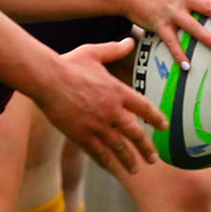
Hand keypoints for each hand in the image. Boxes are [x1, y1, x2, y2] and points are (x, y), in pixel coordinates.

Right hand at [38, 38, 165, 174]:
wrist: (47, 78)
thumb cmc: (69, 63)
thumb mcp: (94, 53)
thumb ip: (114, 50)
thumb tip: (130, 41)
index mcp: (117, 91)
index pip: (144, 108)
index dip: (156, 118)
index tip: (163, 126)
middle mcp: (112, 111)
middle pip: (135, 133)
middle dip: (146, 148)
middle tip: (154, 158)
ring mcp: (97, 125)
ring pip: (119, 148)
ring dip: (129, 160)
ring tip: (136, 169)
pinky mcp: (81, 135)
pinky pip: (99, 153)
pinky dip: (108, 163)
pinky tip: (114, 170)